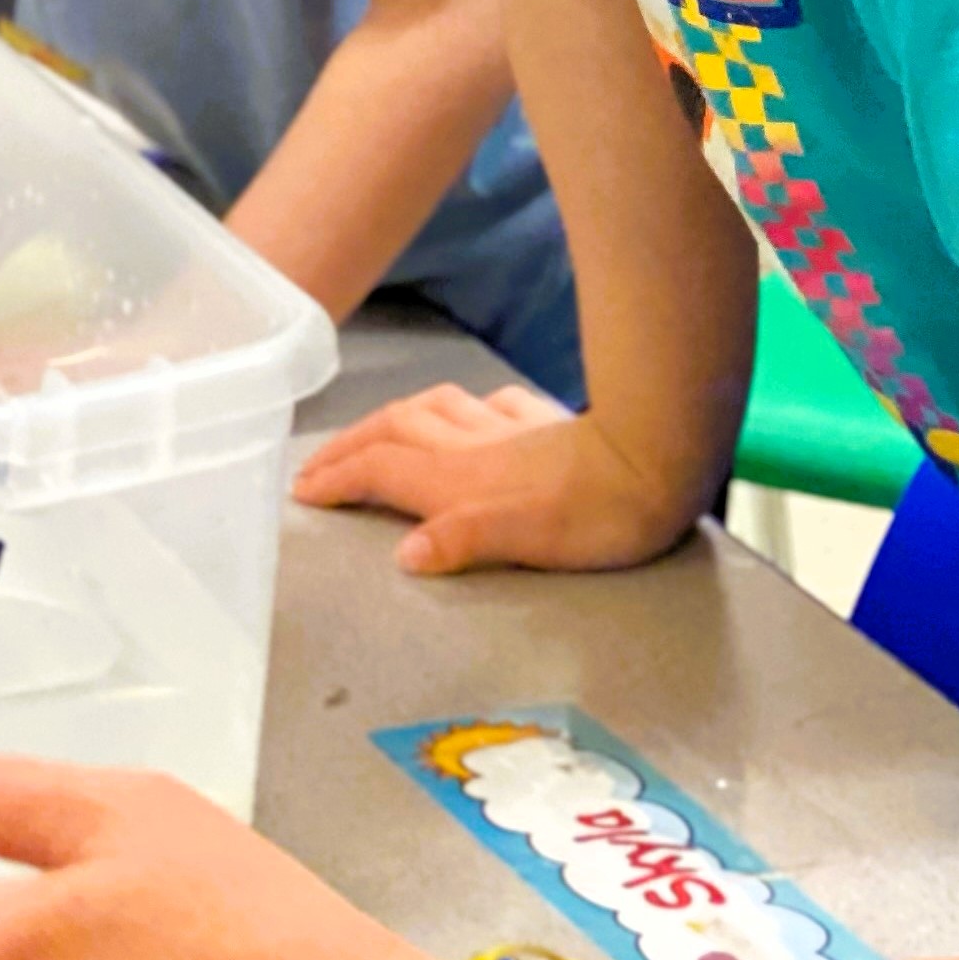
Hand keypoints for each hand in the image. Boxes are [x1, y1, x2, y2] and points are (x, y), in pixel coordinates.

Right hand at [290, 383, 695, 573]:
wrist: (656, 462)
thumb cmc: (594, 516)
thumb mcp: (525, 540)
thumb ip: (461, 540)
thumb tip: (404, 554)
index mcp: (457, 479)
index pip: (380, 469)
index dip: (337, 477)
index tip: (302, 491)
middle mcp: (472, 448)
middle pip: (394, 430)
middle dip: (350, 444)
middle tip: (319, 464)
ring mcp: (507, 430)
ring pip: (434, 408)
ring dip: (394, 417)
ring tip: (376, 431)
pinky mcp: (543, 421)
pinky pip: (489, 405)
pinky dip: (463, 408)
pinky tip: (472, 414)